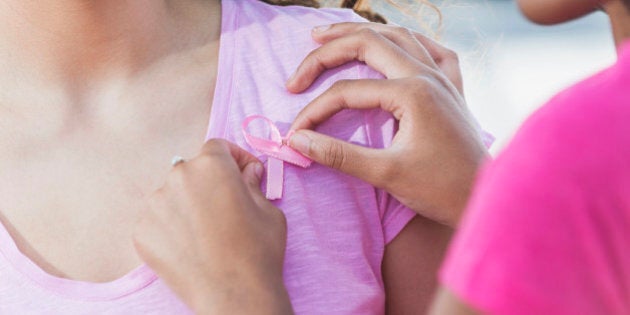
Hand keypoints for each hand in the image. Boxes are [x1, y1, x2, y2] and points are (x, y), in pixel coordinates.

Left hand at [133, 139, 292, 314]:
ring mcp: (155, 204)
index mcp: (212, 165)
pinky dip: (171, 227)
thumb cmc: (258, 251)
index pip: (218, 147)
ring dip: (188, 204)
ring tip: (206, 232)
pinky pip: (157, 220)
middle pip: (193, 170)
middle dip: (210, 182)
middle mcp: (178, 176)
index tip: (244, 174)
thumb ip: (253, 183)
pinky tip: (189, 246)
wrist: (233, 295)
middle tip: (226, 207)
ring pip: (173, 194)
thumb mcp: (268, 210)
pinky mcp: (141, 230)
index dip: (234, 158)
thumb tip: (247, 172)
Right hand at [286, 22, 489, 226]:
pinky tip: (397, 44)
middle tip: (299, 70)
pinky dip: (408, 41)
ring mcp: (443, 78)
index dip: (315, 110)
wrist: (485, 201)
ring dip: (362, 33)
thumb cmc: (441, 190)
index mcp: (411, 93)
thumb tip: (297, 140)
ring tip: (331, 35)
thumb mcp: (385, 174)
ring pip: (398, 37)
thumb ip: (338, 154)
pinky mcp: (452, 88)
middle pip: (369, 43)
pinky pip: (431, 50)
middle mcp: (427, 75)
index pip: (347, 91)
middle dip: (328, 51)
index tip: (295, 133)